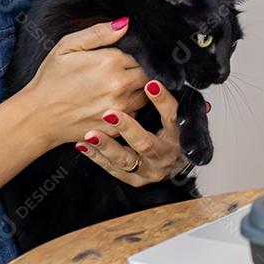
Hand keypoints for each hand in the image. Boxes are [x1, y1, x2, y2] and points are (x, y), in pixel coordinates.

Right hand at [21, 18, 149, 149]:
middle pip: (146, 77)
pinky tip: (110, 108)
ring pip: (143, 97)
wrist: (37, 116)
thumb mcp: (68, 46)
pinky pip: (134, 117)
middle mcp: (120, 85)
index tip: (115, 64)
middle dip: (136, 75)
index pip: (138, 56)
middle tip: (117, 78)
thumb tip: (125, 23)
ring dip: (135, 94)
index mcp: (111, 62)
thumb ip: (99, 33)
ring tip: (114, 92)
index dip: (128, 59)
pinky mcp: (116, 128)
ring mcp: (119, 109)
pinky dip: (128, 112)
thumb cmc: (51, 79)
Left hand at [74, 80, 205, 186]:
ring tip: (90, 134)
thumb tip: (176, 84)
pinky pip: (112, 169)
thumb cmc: (174, 136)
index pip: (172, 116)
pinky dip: (96, 157)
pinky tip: (83, 144)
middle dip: (127, 128)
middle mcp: (165, 156)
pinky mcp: (134, 180)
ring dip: (107, 146)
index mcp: (178, 137)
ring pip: (126, 160)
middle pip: (145, 143)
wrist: (174, 166)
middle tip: (110, 113)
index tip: (150, 83)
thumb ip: (174, 103)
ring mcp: (149, 171)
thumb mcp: (179, 119)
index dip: (162, 100)